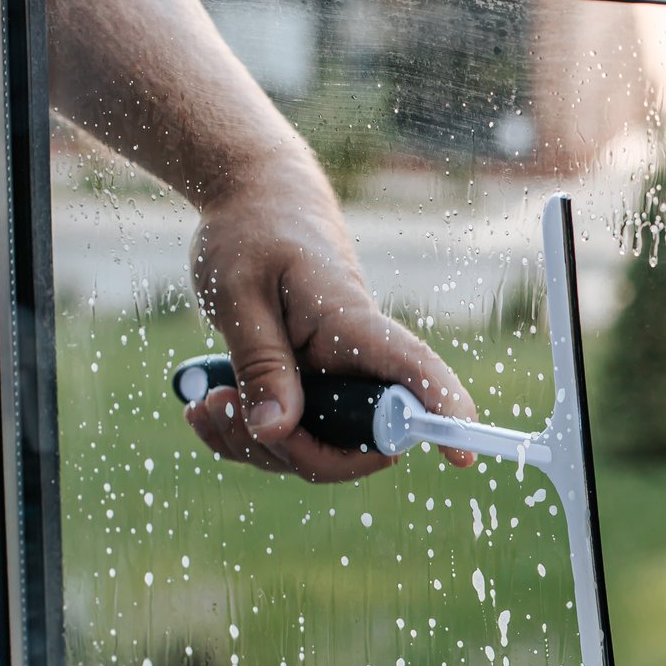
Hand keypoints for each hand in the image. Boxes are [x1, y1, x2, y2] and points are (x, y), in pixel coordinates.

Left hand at [183, 156, 475, 482]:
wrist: (255, 205)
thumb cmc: (252, 234)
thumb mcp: (238, 294)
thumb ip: (261, 362)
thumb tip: (276, 434)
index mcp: (355, 325)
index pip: (414, 371)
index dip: (442, 415)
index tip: (462, 460)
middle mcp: (358, 365)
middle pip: (361, 442)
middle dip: (293, 453)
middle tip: (220, 408)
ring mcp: (336, 385)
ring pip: (318, 451)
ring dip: (254, 446)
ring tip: (203, 403)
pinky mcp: (311, 394)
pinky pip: (288, 442)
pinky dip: (242, 439)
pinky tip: (206, 409)